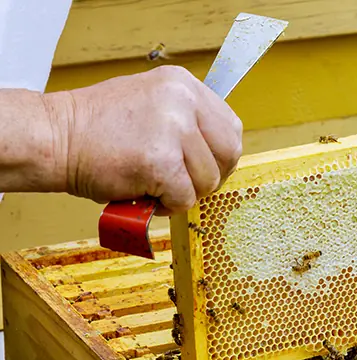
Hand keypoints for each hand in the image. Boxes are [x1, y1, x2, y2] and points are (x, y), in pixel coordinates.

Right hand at [46, 65, 242, 214]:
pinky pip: (185, 198)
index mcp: (184, 84)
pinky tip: (146, 196)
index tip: (204, 168)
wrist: (53, 138)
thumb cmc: (97, 129)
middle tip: (185, 184)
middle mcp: (183, 100)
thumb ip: (186, 120)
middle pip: (229, 152)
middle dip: (210, 176)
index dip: (221, 155)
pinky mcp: (161, 161)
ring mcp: (174, 129)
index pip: (231, 126)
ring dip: (185, 192)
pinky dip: (168, 206)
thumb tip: (214, 151)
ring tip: (155, 187)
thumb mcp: (152, 104)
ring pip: (208, 179)